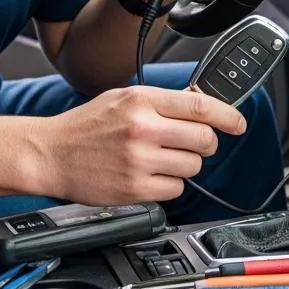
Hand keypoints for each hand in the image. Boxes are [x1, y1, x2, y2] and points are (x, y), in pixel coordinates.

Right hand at [41, 85, 246, 203]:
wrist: (50, 153)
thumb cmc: (85, 126)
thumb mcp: (121, 98)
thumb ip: (160, 101)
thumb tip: (199, 106)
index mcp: (141, 100)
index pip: (200, 105)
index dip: (228, 116)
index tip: (238, 123)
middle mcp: (142, 128)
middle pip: (204, 139)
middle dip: (204, 144)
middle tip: (191, 144)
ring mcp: (140, 160)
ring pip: (193, 166)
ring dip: (184, 165)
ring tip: (158, 159)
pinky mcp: (136, 189)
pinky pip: (176, 190)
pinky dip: (169, 185)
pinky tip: (149, 176)